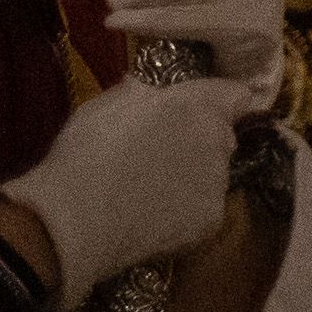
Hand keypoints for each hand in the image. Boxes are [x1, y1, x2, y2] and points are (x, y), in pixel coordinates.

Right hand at [0, 74, 266, 307]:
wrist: (75, 220)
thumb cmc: (86, 155)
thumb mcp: (108, 105)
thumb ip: (142, 93)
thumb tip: (147, 90)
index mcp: (199, 106)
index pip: (235, 94)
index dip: (221, 101)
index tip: (204, 110)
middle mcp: (219, 141)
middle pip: (222, 137)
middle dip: (199, 141)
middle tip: (159, 155)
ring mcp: (218, 183)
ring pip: (213, 176)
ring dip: (192, 178)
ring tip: (147, 192)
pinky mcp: (210, 221)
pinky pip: (203, 211)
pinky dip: (184, 214)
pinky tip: (151, 218)